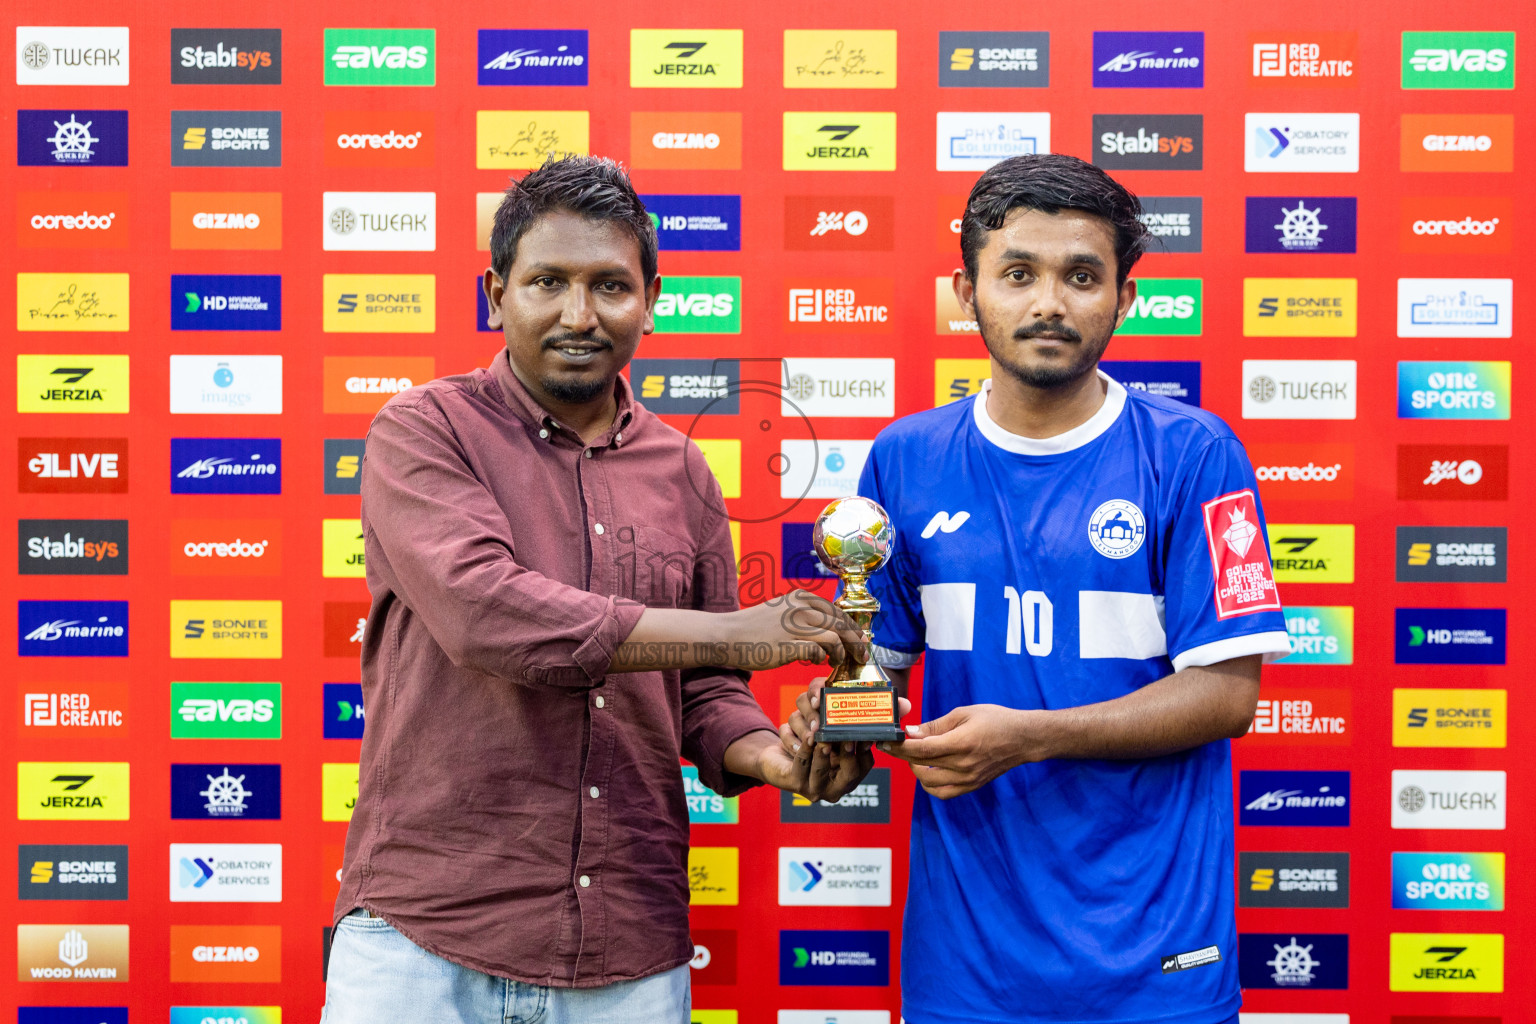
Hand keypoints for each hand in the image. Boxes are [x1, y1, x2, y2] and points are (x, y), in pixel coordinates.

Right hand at [725, 590, 862, 669]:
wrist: (728, 635)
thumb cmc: (754, 628)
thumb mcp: (781, 611)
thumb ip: (803, 615)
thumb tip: (827, 630)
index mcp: (801, 598)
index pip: (837, 611)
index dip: (852, 627)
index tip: (860, 639)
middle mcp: (801, 607)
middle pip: (841, 624)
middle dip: (856, 641)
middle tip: (862, 655)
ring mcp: (796, 625)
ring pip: (835, 638)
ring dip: (841, 652)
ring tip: (838, 662)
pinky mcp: (789, 644)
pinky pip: (818, 651)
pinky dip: (822, 658)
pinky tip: (816, 662)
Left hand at [763, 722, 874, 803]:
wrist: (776, 761)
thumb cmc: (808, 746)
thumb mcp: (827, 737)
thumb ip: (839, 730)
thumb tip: (849, 714)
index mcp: (849, 775)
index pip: (866, 765)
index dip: (867, 751)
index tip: (866, 737)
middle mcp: (836, 787)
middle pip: (850, 773)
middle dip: (848, 755)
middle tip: (847, 740)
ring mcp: (816, 789)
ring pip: (821, 769)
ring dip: (822, 751)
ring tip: (823, 737)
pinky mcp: (796, 784)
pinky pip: (802, 765)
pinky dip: (805, 749)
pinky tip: (808, 738)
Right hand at [783, 676, 912, 752]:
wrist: (835, 751)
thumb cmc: (854, 736)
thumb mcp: (869, 725)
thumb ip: (885, 713)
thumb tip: (905, 705)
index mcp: (830, 694)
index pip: (820, 684)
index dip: (818, 689)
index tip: (820, 698)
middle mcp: (813, 705)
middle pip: (803, 699)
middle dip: (810, 712)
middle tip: (818, 725)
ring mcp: (800, 720)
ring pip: (793, 716)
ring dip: (802, 727)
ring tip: (812, 739)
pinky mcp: (789, 735)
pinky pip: (784, 733)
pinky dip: (790, 740)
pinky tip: (798, 749)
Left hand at [878, 704, 1042, 799]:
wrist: (1023, 739)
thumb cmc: (996, 720)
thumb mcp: (964, 713)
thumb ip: (936, 725)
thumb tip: (911, 732)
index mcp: (961, 743)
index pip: (921, 749)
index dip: (899, 746)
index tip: (885, 740)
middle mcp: (964, 765)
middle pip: (920, 766)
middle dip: (902, 755)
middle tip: (896, 744)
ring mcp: (968, 779)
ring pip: (928, 783)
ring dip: (915, 769)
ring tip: (916, 755)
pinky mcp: (971, 786)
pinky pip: (942, 793)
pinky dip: (930, 784)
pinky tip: (928, 770)